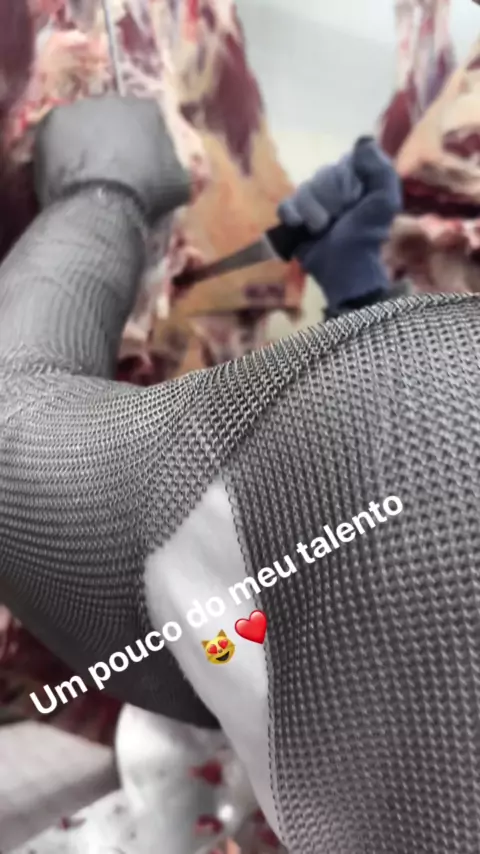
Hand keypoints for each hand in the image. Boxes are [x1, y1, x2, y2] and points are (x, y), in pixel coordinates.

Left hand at [34, 94, 190, 224]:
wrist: (104, 202)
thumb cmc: (147, 193)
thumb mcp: (179, 185)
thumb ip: (179, 169)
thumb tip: (179, 171)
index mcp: (149, 109)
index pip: (150, 119)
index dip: (146, 143)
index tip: (143, 164)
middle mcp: (114, 98)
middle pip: (114, 118)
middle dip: (114, 139)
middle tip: (112, 169)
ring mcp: (81, 106)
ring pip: (84, 124)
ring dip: (86, 142)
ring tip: (86, 174)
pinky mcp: (53, 120)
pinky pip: (58, 134)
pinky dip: (62, 150)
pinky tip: (65, 173)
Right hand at [278, 139, 401, 311]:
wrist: (344, 269)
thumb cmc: (367, 235)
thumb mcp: (384, 200)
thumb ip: (379, 168)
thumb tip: (362, 141)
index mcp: (356, 180)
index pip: (341, 163)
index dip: (344, 181)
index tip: (354, 200)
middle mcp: (333, 187)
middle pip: (320, 176)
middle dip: (329, 199)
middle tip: (339, 219)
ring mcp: (313, 203)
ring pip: (303, 189)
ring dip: (313, 211)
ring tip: (322, 229)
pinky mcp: (295, 219)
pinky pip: (286, 204)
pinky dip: (292, 215)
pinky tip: (300, 226)